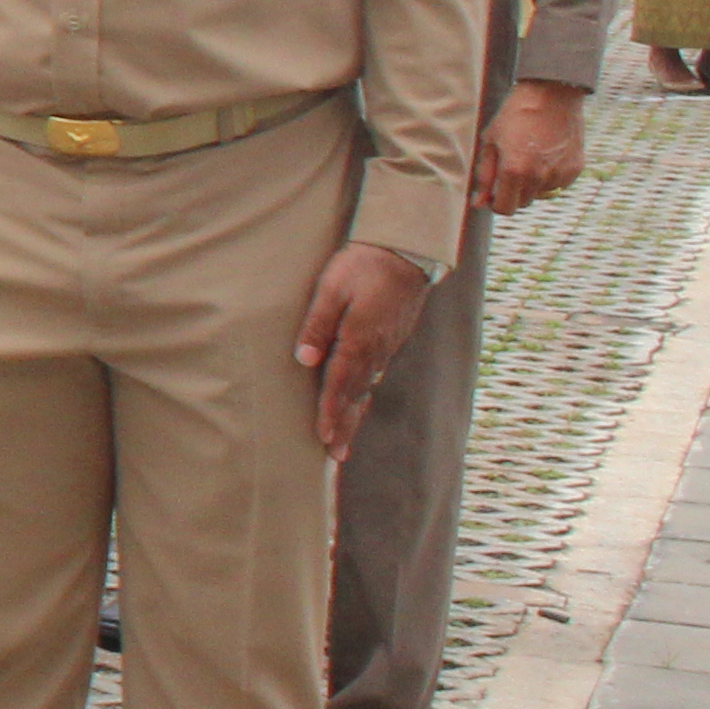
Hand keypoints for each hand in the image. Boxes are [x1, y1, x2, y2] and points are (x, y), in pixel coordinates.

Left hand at [298, 243, 433, 453]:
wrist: (405, 252)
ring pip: (368, 388)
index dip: (329, 412)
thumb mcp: (331, 289)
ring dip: (355, 415)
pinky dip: (365, 395)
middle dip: (344, 426)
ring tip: (345, 441)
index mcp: (359, 340)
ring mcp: (387, 346)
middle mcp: (376, 350)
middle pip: (356, 395)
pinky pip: (376, 374)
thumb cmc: (362, 265)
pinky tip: (360, 403)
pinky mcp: (391, 339)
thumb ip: (318, 324)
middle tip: (335, 456)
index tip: (322, 437)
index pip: (340, 384)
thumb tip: (304, 359)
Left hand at [474, 80, 587, 217]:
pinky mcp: (575, 169)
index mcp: (514, 171)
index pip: (505, 208)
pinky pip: (558, 184)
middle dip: (513, 192)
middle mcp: (539, 177)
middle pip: (522, 202)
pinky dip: (550, 176)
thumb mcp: (490, 142)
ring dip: (532, 184)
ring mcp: (560, 174)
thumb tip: (478, 203)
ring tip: (529, 156)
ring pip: (540, 194)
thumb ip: (485, 176)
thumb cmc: (515, 116)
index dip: (496, 203)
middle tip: (511, 167)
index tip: (494, 192)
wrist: (551, 95)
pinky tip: (546, 154)